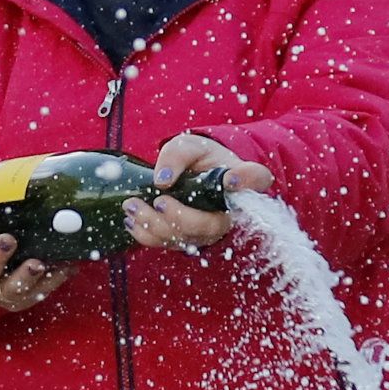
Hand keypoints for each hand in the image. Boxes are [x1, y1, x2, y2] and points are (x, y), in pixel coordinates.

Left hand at [125, 132, 265, 249]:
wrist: (193, 176)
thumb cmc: (198, 159)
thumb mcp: (188, 146)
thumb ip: (177, 155)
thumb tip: (162, 181)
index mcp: (237, 177)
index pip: (256, 178)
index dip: (249, 181)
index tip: (232, 178)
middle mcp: (229, 210)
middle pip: (210, 225)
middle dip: (179, 218)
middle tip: (158, 201)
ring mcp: (209, 229)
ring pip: (185, 239)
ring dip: (154, 225)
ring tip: (132, 206)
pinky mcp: (189, 239)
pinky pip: (168, 244)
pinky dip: (146, 234)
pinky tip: (132, 220)